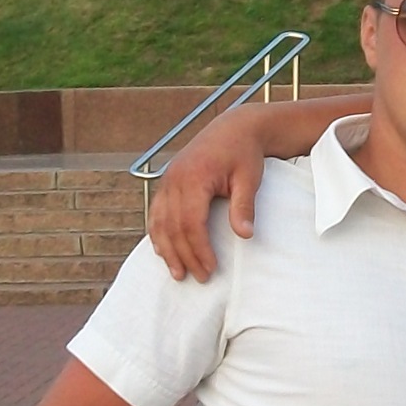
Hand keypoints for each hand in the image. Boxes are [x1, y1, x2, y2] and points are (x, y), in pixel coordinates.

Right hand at [146, 110, 269, 280]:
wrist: (234, 128)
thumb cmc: (244, 153)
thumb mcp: (249, 178)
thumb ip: (244, 206)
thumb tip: (245, 236)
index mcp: (194, 177)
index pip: (191, 222)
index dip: (199, 249)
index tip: (211, 268)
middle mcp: (174, 179)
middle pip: (174, 226)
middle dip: (185, 256)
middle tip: (200, 278)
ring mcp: (168, 180)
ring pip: (160, 222)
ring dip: (168, 250)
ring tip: (178, 273)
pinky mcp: (167, 182)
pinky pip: (157, 212)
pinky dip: (158, 233)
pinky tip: (163, 250)